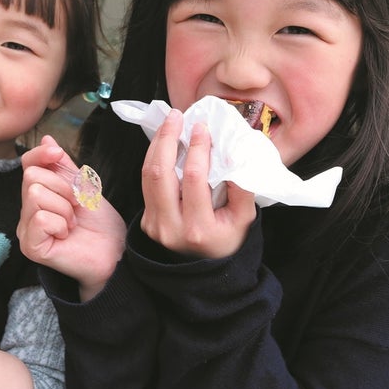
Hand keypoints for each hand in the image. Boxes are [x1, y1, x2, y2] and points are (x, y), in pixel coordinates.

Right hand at [18, 136, 124, 295]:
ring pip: (35, 195)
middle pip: (32, 177)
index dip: (40, 155)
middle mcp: (27, 212)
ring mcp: (26, 230)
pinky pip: (40, 218)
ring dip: (64, 208)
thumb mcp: (83, 187)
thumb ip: (63, 166)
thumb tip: (47, 140)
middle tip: (77, 206)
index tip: (57, 152)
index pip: (27, 165)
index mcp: (38, 196)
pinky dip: (61, 223)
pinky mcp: (30, 246)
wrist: (115, 254)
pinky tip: (67, 235)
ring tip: (73, 222)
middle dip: (63, 187)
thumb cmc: (100, 225)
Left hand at [137, 110, 255, 259]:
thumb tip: (235, 153)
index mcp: (198, 229)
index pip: (194, 179)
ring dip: (157, 145)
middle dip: (167, 139)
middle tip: (177, 116)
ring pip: (147, 175)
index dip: (198, 149)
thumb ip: (241, 190)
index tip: (201, 127)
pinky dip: (154, 158)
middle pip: (160, 173)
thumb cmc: (228, 241)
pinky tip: (163, 143)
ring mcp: (154, 224)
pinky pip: (145, 182)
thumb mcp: (244, 220)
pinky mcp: (145, 220)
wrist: (204, 272)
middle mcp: (171, 227)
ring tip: (169, 123)